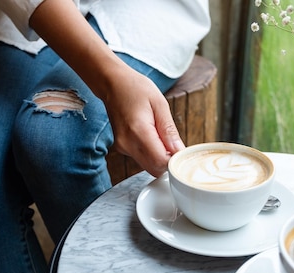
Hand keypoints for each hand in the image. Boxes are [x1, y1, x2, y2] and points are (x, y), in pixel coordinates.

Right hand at [30, 0, 184, 175]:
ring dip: (160, 157)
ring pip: (148, 166)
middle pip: (154, 169)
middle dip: (168, 161)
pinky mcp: (122, 148)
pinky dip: (152, 153)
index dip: (174, 160)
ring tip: (161, 134)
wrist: (112, 83)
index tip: (181, 151)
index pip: (160, 162)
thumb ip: (169, 130)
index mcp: (138, 132)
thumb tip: (179, 151)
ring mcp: (123, 147)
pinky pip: (142, 159)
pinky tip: (152, 136)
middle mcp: (128, 144)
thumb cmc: (136, 88)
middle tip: (173, 143)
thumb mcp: (159, 104)